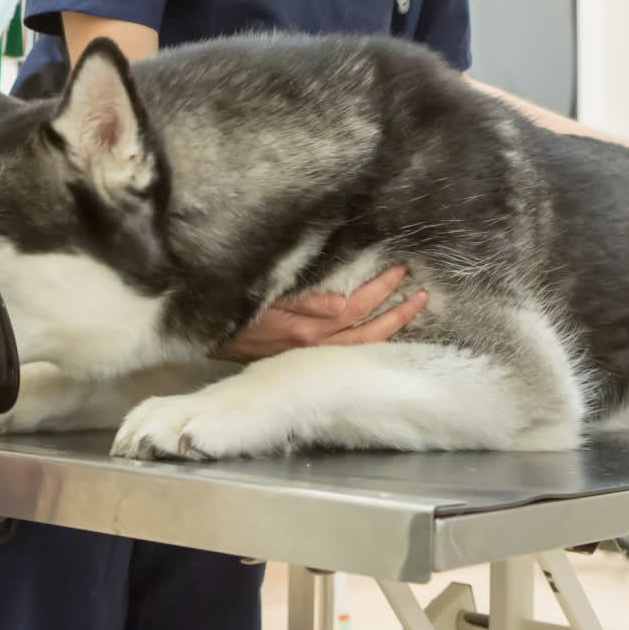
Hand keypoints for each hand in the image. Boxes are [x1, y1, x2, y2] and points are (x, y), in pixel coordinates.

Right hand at [212, 266, 427, 363]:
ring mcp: (310, 356)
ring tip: (411, 311)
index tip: (401, 270)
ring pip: (361, 347)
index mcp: (308, 330)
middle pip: (368, 334)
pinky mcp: (303, 359)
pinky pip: (346, 353)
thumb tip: (344, 303)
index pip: (357, 308)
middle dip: (398, 314)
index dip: (381, 290)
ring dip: (389, 329)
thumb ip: (304, 301)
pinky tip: (380, 333)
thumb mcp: (264, 299)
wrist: (205, 336)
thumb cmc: (232, 310)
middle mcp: (314, 347)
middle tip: (423, 294)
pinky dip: (368, 343)